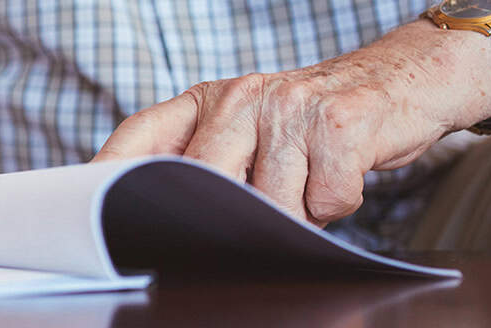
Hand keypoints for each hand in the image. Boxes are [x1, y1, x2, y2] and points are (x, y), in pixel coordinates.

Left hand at [92, 25, 490, 225]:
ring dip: (296, 211)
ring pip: (270, 204)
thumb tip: (165, 220)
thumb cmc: (314, 120)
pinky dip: (338, 203)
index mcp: (208, 99)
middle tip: (256, 215)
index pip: (141, 137)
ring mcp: (289, 108)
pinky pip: (324, 200)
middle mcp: (240, 96)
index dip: (109, 173)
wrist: (403, 80)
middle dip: (232, 214)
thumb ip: (209, 160)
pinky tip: (342, 173)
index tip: (88, 207)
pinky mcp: (339, 126)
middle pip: (205, 183)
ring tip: (310, 180)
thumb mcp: (250, 125)